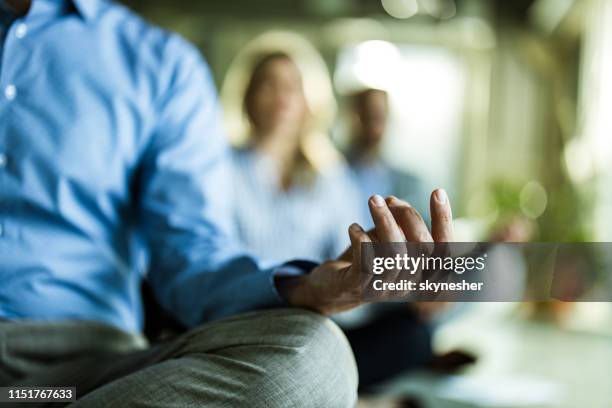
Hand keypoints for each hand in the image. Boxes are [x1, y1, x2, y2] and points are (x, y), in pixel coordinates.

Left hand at [276, 189, 452, 314]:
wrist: (332, 288)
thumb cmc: (366, 258)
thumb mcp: (386, 236)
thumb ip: (397, 220)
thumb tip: (393, 201)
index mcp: (421, 275)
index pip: (444, 249)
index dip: (444, 220)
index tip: (438, 191)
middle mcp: (407, 286)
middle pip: (422, 250)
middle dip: (408, 216)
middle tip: (388, 198)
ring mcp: (383, 290)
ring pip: (395, 256)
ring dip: (384, 221)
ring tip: (373, 201)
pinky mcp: (357, 288)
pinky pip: (366, 264)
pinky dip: (361, 240)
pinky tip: (354, 227)